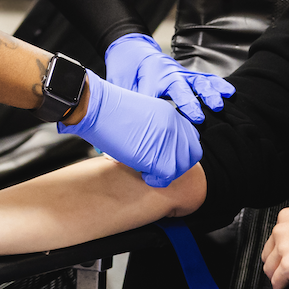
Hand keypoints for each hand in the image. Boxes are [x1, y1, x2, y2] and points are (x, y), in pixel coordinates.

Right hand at [60, 74, 201, 187]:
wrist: (96, 107)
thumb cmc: (107, 110)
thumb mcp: (140, 114)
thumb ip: (154, 128)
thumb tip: (154, 147)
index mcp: (170, 114)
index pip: (191, 137)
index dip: (180, 150)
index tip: (166, 155)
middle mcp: (174, 125)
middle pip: (192, 153)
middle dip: (178, 164)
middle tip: (160, 167)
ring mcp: (168, 140)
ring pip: (182, 166)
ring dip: (167, 173)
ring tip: (148, 171)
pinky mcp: (158, 154)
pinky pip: (168, 176)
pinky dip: (157, 180)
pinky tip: (144, 175)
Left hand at [103, 33, 233, 123]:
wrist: (132, 52)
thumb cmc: (126, 74)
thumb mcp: (118, 90)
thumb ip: (117, 114)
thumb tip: (106, 148)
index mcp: (146, 78)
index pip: (151, 94)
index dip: (157, 107)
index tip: (164, 121)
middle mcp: (166, 74)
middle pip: (178, 87)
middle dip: (188, 102)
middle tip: (197, 117)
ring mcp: (180, 74)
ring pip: (196, 81)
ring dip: (208, 93)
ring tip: (219, 105)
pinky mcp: (188, 75)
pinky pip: (205, 78)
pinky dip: (218, 85)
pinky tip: (230, 93)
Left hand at [261, 207, 288, 288]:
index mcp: (286, 217)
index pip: (273, 240)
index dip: (277, 253)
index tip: (280, 261)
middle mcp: (281, 230)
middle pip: (268, 255)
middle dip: (274, 266)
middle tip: (281, 275)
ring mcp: (283, 248)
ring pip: (269, 270)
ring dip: (276, 279)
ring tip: (284, 285)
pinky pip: (277, 282)